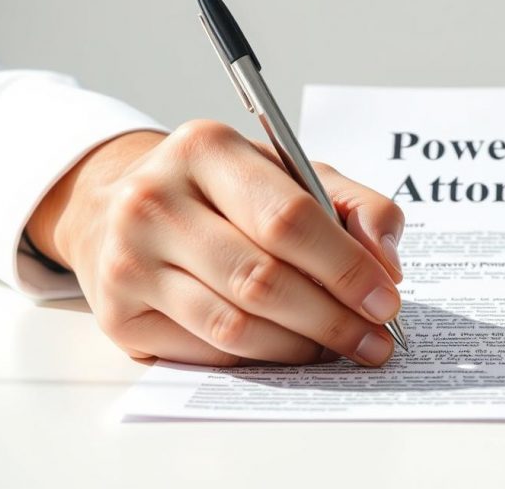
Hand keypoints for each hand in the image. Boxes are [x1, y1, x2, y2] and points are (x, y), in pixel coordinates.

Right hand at [27, 120, 404, 366]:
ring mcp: (127, 261)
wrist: (121, 206)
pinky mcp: (117, 314)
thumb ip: (355, 206)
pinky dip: (262, 357)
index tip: (385, 300)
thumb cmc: (225, 191)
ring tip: (341, 347)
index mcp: (204, 148)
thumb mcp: (292, 173)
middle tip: (374, 339)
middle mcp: (154, 200)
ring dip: (302, 346)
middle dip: (332, 318)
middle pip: (261, 278)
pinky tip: (291, 348)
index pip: (287, 218)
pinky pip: (208, 351)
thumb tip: (386, 264)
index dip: (345, 267)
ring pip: (235, 325)